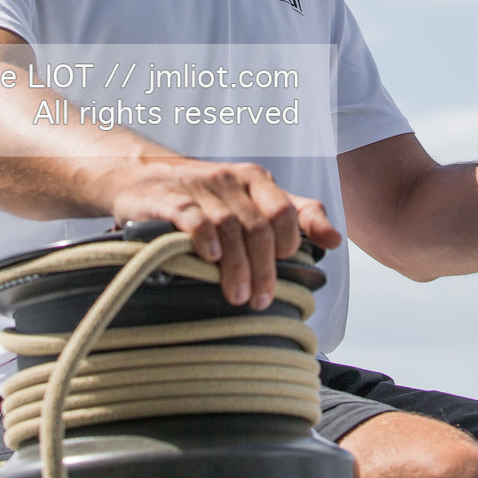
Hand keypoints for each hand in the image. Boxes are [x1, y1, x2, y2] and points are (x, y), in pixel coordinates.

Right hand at [103, 156, 342, 310]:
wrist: (142, 177)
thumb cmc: (206, 195)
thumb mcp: (252, 198)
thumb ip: (295, 215)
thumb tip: (335, 240)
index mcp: (256, 180)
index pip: (287, 209)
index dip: (292, 240)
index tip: (289, 267)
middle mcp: (231, 180)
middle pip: (259, 226)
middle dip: (265, 267)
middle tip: (262, 300)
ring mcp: (200, 188)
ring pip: (230, 226)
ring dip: (237, 265)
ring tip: (237, 296)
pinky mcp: (170, 199)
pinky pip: (192, 217)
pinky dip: (204, 238)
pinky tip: (210, 258)